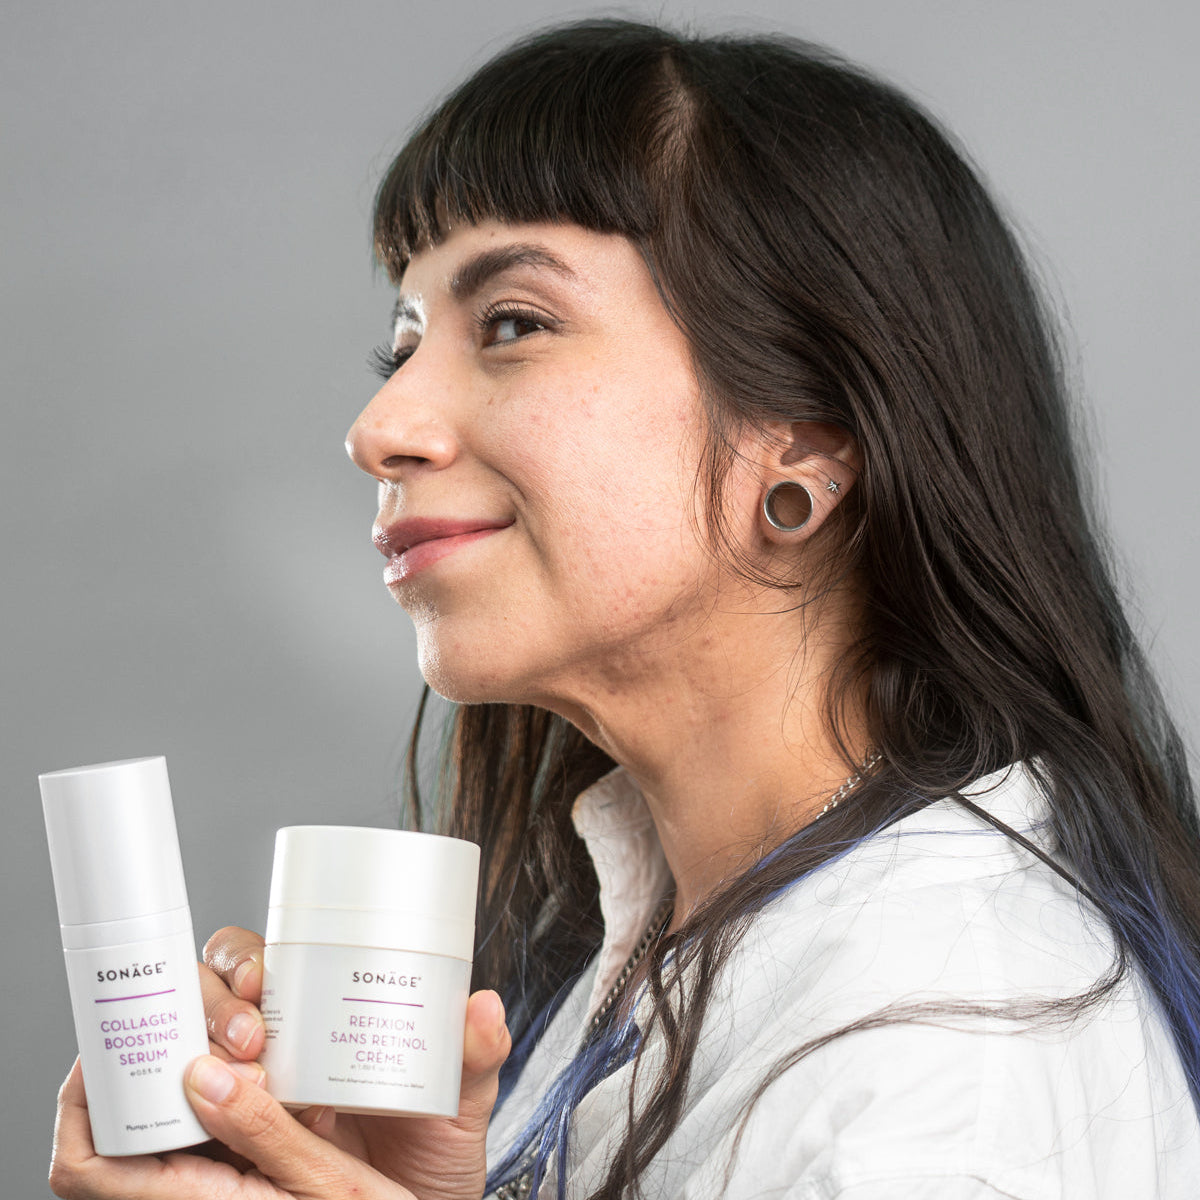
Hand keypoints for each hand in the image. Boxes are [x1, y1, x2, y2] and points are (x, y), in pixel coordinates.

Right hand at [49, 927, 510, 1199]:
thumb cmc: (428, 1162)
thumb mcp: (457, 1108)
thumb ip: (474, 1058)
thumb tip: (482, 1005)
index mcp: (309, 1020)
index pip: (252, 964)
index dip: (239, 962)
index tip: (259, 986)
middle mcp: (256, 1055)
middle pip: (195, 999)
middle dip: (206, 1007)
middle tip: (248, 1041)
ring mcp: (221, 1106)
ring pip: (154, 1060)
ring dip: (152, 1059)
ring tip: (205, 1082)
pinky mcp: (195, 1165)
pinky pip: (128, 1143)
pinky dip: (105, 1133)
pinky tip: (140, 1127)